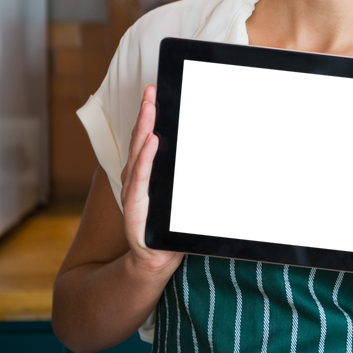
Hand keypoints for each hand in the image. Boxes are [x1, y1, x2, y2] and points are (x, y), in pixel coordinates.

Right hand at [119, 85, 182, 277]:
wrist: (156, 261)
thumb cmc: (171, 229)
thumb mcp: (181, 197)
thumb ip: (186, 176)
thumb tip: (218, 153)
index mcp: (146, 176)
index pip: (147, 140)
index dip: (148, 116)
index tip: (153, 93)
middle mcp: (137, 180)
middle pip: (140, 141)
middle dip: (145, 114)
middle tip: (150, 91)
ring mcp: (134, 193)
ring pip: (139, 155)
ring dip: (144, 130)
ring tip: (149, 108)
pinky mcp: (136, 208)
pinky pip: (141, 180)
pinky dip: (146, 160)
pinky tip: (152, 142)